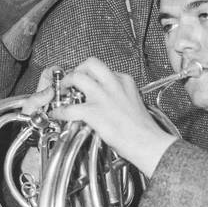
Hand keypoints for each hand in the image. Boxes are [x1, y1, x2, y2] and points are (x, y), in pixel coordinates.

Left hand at [22, 60, 175, 176]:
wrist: (149, 143)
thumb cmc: (144, 129)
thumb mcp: (135, 103)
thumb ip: (121, 96)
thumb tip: (110, 101)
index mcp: (125, 82)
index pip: (104, 69)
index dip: (92, 75)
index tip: (87, 81)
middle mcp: (113, 84)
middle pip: (90, 63)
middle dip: (78, 68)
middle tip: (72, 79)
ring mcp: (103, 97)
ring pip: (77, 77)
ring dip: (66, 83)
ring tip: (62, 91)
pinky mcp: (94, 112)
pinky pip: (70, 107)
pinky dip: (60, 111)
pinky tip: (58, 114)